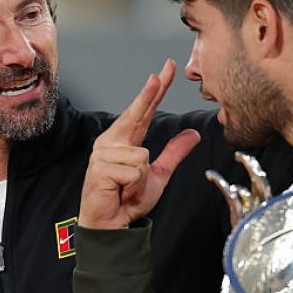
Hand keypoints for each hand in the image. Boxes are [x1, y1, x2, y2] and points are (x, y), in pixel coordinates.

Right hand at [78, 59, 200, 229]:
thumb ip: (173, 153)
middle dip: (149, 94)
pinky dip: (134, 185)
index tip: (166, 69)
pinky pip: (135, 170)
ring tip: (127, 187)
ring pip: (143, 155)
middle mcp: (111, 142)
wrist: (111, 223)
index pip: (143, 110)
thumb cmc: (127, 199)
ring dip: (141, 177)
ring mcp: (104, 153)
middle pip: (137, 114)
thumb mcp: (158, 173)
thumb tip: (192, 135)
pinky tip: (120, 190)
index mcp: (124, 140)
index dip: (155, 89)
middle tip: (161, 72)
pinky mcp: (100, 167)